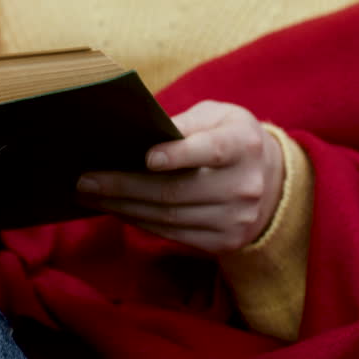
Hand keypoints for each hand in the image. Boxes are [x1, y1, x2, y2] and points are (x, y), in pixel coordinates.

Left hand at [76, 100, 284, 254]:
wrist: (272, 180)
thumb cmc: (231, 138)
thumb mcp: (217, 116)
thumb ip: (184, 123)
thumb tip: (138, 138)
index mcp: (244, 144)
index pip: (211, 151)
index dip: (178, 155)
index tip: (145, 157)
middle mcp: (244, 185)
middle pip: (176, 191)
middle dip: (124, 186)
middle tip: (86, 181)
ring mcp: (236, 219)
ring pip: (168, 218)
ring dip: (123, 208)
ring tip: (91, 196)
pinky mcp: (225, 242)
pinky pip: (173, 235)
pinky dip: (140, 223)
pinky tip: (117, 210)